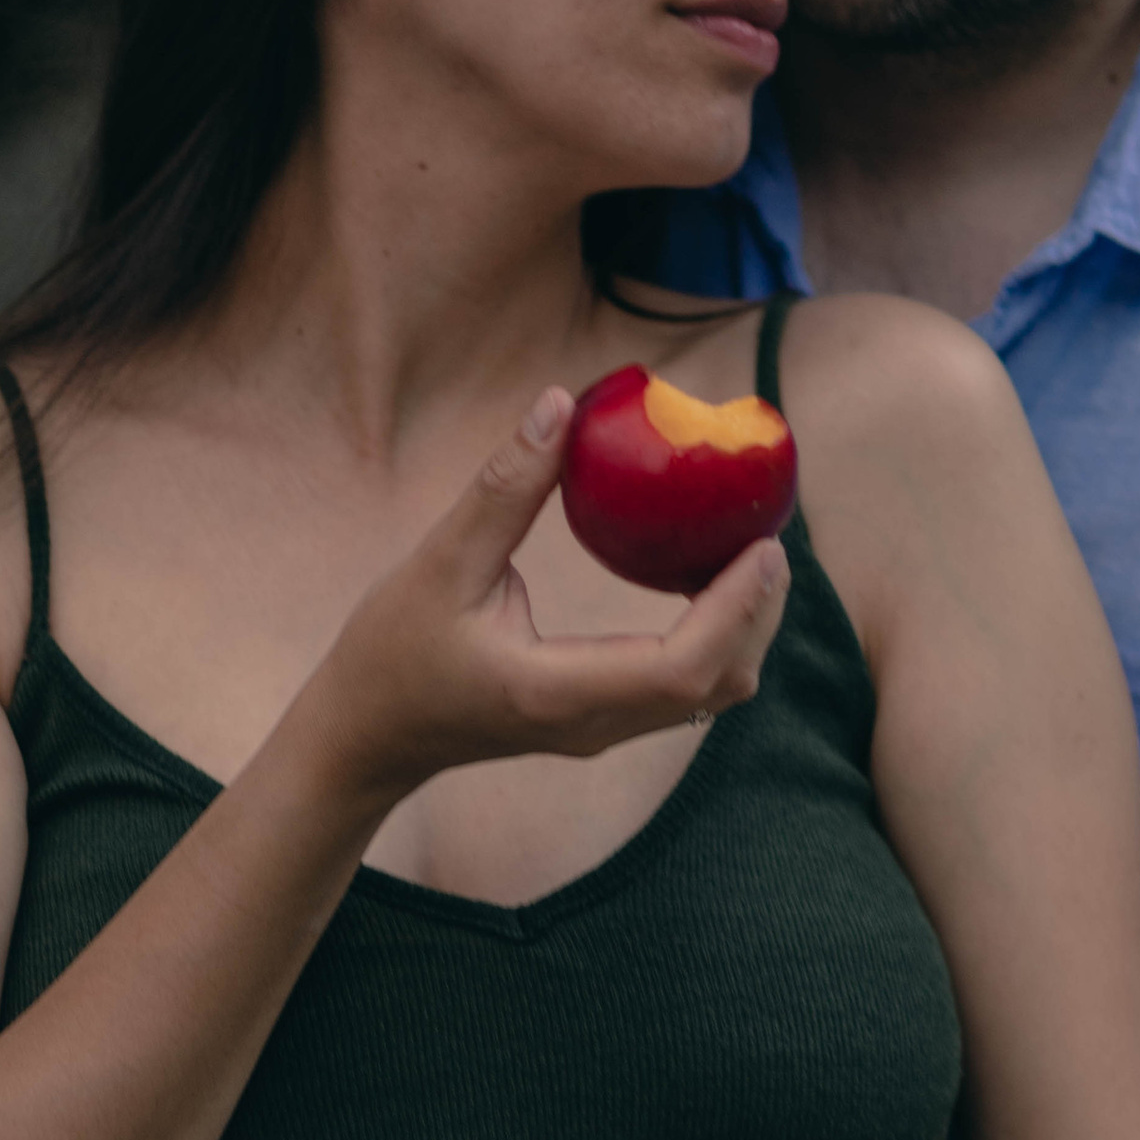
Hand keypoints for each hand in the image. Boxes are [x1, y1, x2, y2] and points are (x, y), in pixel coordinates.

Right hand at [306, 389, 788, 806]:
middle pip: (718, 684)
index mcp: (557, 691)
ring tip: (749, 549)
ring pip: (710, 693)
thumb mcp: (437, 563)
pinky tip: (703, 577)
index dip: (737, 608)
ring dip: (743, 626)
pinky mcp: (601, 722)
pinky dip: (713, 636)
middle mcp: (593, 722)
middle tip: (770, 531)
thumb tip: (560, 403)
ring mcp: (601, 730)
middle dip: (759, 611)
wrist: (369, 735)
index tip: (765, 544)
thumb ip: (502, 489)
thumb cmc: (391, 652)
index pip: (681, 667)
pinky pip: (683, 686)